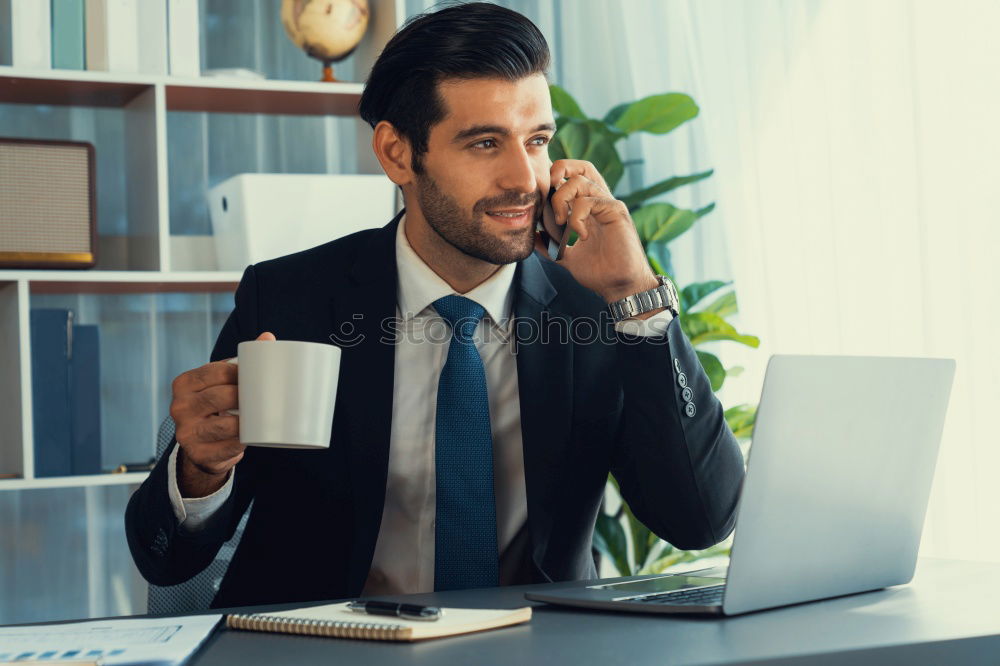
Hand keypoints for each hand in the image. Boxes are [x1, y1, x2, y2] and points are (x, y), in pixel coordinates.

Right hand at [170, 331, 275, 496]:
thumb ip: (242, 361)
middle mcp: (179, 407)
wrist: (204, 446)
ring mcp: (185, 433)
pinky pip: (226, 448)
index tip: (257, 376)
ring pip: (223, 424)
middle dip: (244, 397)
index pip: (215, 371)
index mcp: (183, 383)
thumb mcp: (222, 382)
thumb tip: (268, 337)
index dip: (240, 373)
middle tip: (264, 398)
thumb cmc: (218, 405)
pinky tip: (250, 437)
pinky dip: (242, 442)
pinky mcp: (198, 454)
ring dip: (245, 422)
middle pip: (219, 397)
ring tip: (260, 417)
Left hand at [537, 159, 658, 303]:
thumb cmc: (598, 271)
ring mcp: (608, 204)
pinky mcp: (616, 211)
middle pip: (580, 167)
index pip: (572, 176)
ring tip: (560, 224)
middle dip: (558, 171)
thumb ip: (548, 243)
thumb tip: (529, 234)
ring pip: (579, 181)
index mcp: (588, 207)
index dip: (554, 179)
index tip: (540, 201)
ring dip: (561, 200)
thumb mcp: (564, 256)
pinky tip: (580, 236)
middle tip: (547, 197)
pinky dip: (576, 218)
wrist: (619, 287)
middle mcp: (599, 201)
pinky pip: (589, 201)